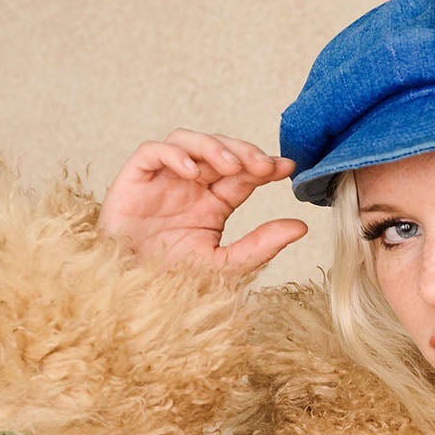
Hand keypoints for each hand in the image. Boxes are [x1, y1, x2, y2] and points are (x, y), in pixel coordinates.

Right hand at [96, 130, 307, 274]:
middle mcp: (190, 184)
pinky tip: (192, 172)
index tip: (287, 168)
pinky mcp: (136, 178)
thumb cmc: (175, 281)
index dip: (264, 166)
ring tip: (232, 166)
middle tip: (264, 166)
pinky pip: (153, 151)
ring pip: (189, 141)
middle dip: (243, 152)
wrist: (132, 294)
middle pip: (220, 150)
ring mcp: (164, 178)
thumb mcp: (226, 266)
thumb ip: (261, 245)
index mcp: (213, 203)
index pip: (243, 174)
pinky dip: (173, 155)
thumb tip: (302, 226)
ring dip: (213, 147)